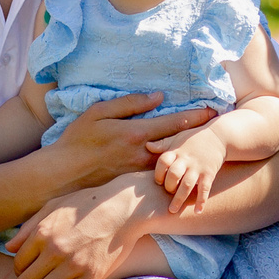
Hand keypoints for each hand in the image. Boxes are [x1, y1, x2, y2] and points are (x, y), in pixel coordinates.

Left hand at [2, 173, 165, 278]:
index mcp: (43, 232)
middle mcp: (54, 250)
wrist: (124, 208)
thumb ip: (30, 226)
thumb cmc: (89, 204)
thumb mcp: (55, 206)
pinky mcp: (91, 278)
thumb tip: (9, 247)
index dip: (16, 274)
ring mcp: (73, 266)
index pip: (19, 261)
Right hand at [46, 91, 215, 189]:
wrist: (63, 173)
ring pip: (172, 159)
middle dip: (198, 133)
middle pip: (179, 143)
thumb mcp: (99, 112)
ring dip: (187, 150)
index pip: (173, 123)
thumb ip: (130, 103)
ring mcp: (139, 170)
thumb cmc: (77, 139)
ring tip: (201, 142)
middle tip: (215, 126)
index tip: (213, 110)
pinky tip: (180, 160)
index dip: (196, 116)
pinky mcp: (134, 181)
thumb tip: (158, 96)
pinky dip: (173, 163)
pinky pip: (159, 170)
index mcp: (136, 133)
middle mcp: (143, 153)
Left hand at [151, 125, 226, 212]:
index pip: (163, 162)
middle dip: (168, 186)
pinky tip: (197, 212)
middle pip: (174, 175)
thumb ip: (163, 144)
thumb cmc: (194, 138)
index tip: (158, 181)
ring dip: (179, 199)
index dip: (158, 173)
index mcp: (177, 151)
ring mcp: (198, 168)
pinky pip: (205, 189)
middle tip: (168, 192)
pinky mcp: (209, 174)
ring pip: (187, 185)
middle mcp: (186, 160)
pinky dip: (201, 201)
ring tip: (172, 210)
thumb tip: (147, 146)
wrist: (219, 136)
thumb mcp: (178, 138)